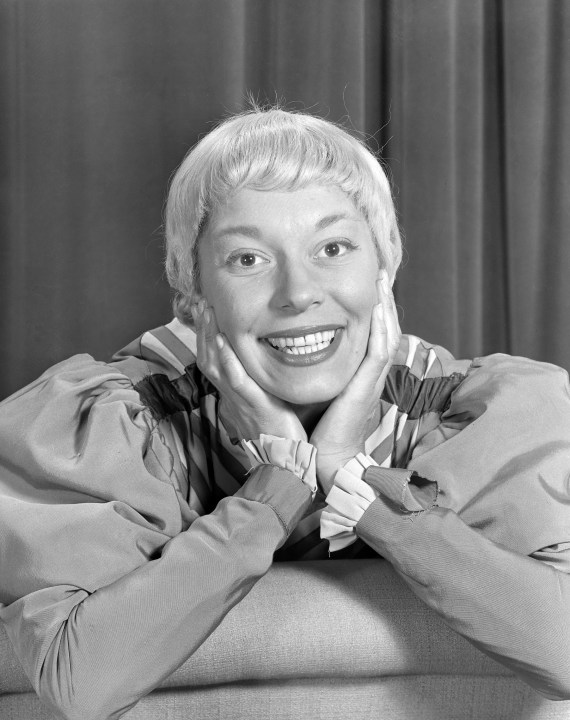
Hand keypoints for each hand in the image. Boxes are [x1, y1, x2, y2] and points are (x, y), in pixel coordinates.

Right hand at [192, 300, 306, 442]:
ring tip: (208, 313)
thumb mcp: (266, 400)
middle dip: (203, 328)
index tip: (206, 311)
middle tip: (202, 303)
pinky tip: (222, 343)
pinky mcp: (254, 405)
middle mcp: (232, 394)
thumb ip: (260, 382)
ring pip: (217, 365)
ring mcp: (240, 399)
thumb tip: (264, 361)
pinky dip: (227, 361)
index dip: (206, 335)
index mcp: (234, 392)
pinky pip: (236, 381)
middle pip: (208, 357)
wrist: (283, 461)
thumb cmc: (278, 431)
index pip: (214, 359)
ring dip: (210, 337)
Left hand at [309, 271, 400, 493]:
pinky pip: (380, 353)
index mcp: (359, 370)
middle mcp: (370, 371)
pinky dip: (381, 329)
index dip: (372, 305)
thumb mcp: (317, 387)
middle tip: (381, 271)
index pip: (371, 330)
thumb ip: (314, 365)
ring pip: (387, 334)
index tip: (366, 279)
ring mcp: (372, 379)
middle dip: (383, 297)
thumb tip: (297, 343)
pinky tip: (378, 309)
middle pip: (385, 327)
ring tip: (382, 280)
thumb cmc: (317, 425)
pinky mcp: (367, 387)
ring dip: (386, 305)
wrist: (323, 456)